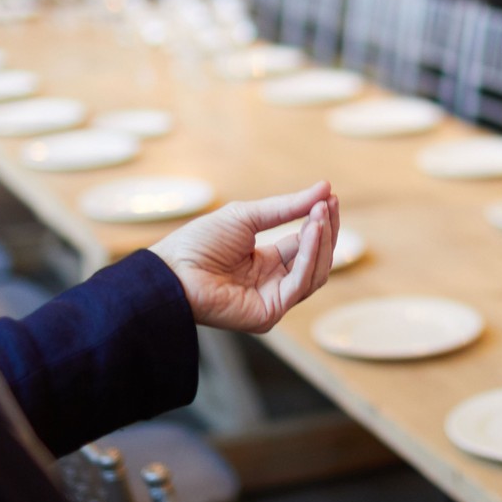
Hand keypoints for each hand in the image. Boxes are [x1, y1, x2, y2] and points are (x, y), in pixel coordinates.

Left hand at [148, 182, 339, 333]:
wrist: (172, 269)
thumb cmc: (199, 243)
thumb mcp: (247, 217)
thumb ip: (287, 207)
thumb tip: (325, 187)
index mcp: (266, 263)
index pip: (304, 245)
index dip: (319, 223)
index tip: (329, 198)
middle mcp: (272, 284)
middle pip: (315, 261)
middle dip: (325, 231)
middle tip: (327, 204)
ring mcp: (272, 301)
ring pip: (314, 274)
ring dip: (321, 243)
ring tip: (319, 215)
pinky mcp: (268, 314)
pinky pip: (299, 285)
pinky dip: (309, 258)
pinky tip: (310, 232)